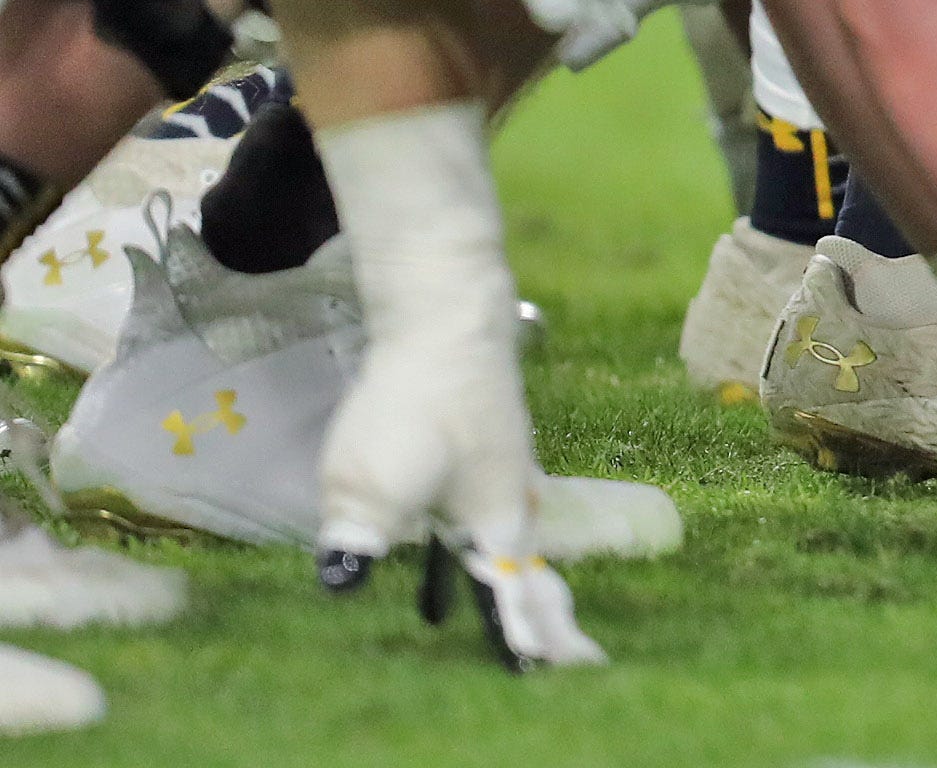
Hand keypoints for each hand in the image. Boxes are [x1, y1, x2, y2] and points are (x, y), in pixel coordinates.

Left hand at [314, 306, 603, 670]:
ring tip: (508, 599)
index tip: (540, 662)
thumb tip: (343, 577)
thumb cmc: (421, 402)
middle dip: (530, 604)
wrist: (447, 317)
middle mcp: (510, 499)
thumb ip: (362, 533)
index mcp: (496, 520)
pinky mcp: (481, 442)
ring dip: (505, 570)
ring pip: (505, 534)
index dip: (524, 630)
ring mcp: (500, 466)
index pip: (511, 592)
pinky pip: (484, 507)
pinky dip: (479, 532)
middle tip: (549, 645)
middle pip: (519, 566)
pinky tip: (454, 530)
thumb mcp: (377, 477)